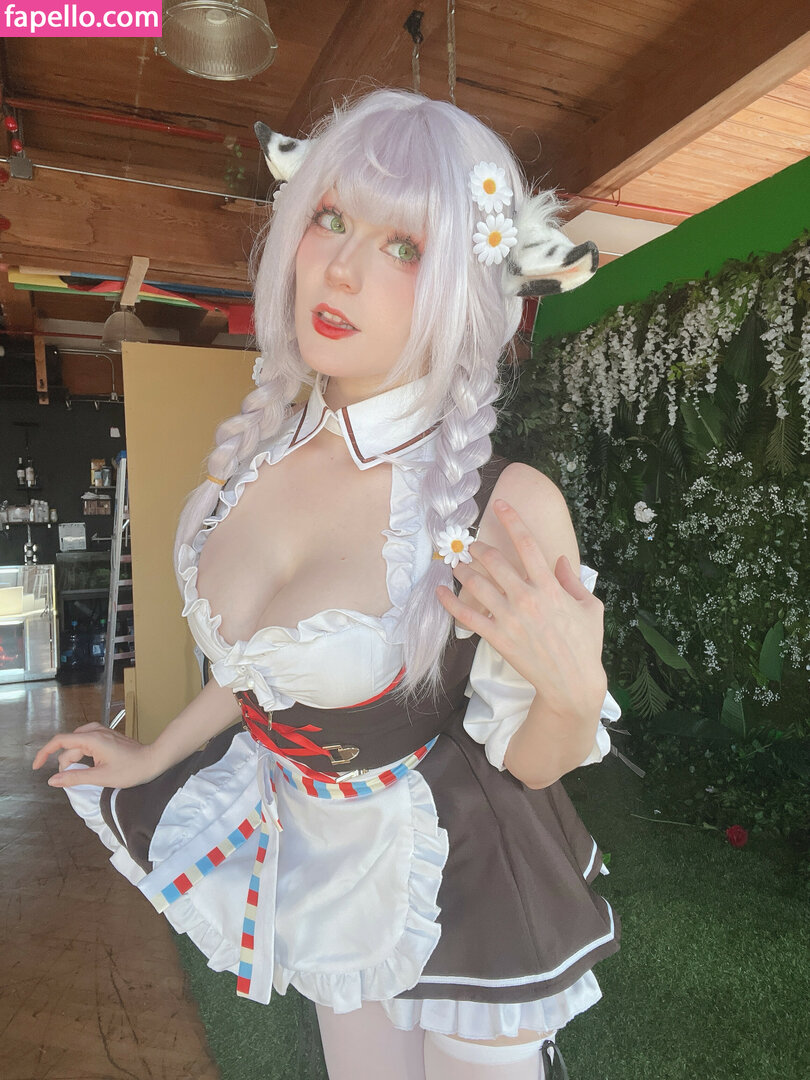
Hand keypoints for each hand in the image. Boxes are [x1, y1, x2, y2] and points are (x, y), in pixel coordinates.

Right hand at [32, 722, 156, 789]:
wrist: (153, 760)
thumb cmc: (131, 769)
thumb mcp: (100, 777)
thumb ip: (74, 778)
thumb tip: (53, 780)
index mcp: (91, 739)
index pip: (59, 741)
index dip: (44, 753)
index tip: (36, 766)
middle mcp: (95, 731)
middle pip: (69, 746)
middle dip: (65, 763)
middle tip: (72, 780)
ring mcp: (102, 732)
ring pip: (77, 744)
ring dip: (74, 758)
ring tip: (83, 774)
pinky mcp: (107, 736)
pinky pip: (86, 742)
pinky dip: (82, 754)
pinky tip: (89, 765)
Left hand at [436, 499, 606, 722]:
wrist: (572, 682)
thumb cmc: (585, 645)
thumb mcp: (590, 607)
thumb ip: (573, 581)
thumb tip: (559, 560)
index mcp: (550, 586)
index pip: (527, 544)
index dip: (512, 520)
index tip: (500, 505)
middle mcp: (527, 597)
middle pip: (494, 561)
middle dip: (479, 548)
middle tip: (471, 545)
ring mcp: (509, 618)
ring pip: (476, 585)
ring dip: (462, 570)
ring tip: (455, 564)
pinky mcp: (497, 637)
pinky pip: (467, 616)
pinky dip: (449, 603)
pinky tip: (439, 592)